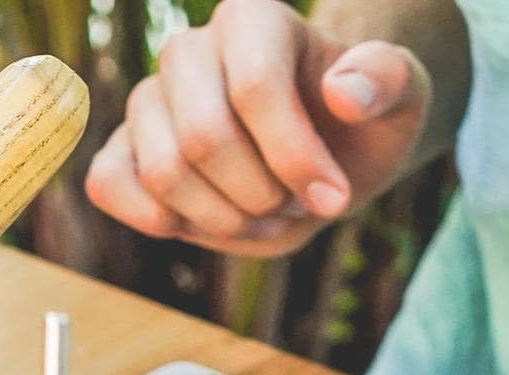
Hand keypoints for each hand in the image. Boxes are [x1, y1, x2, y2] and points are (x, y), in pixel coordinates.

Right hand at [86, 0, 431, 257]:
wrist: (321, 150)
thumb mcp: (399, 97)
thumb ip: (385, 82)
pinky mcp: (121, 148)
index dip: (295, 157)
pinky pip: (109, 185)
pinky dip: (159, 220)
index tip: (335, 200)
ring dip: (223, 217)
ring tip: (260, 210)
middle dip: (258, 194)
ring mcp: (148, 100)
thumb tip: (344, 92)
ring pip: (162, 173)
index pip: (256, 89)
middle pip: (203, 138)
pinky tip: (203, 220)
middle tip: (292, 204)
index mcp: (252, 20)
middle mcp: (188, 51)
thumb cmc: (358, 121)